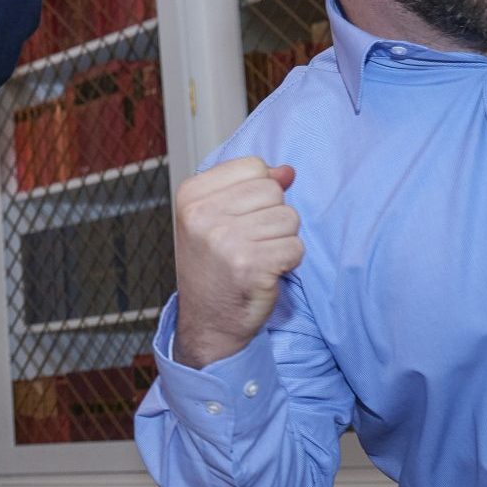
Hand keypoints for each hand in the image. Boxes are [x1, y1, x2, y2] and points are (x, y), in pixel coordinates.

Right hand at [171, 156, 303, 367]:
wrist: (207, 320)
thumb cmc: (213, 266)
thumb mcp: (218, 216)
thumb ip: (250, 187)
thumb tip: (287, 171)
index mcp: (190, 195)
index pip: (253, 166)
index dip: (257, 191)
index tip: (237, 217)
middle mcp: (202, 215)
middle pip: (273, 190)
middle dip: (272, 216)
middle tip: (248, 241)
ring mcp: (224, 240)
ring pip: (289, 218)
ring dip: (282, 240)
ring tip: (256, 256)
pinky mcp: (249, 265)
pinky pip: (296, 247)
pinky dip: (288, 262)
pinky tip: (264, 272)